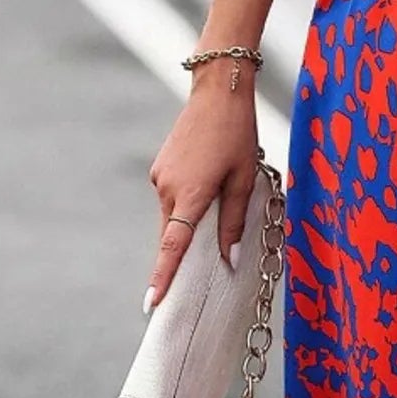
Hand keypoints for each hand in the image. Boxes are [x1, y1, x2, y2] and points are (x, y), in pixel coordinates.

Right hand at [144, 72, 259, 312]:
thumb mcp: (244, 179)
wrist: (216, 93)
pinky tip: (206, 187)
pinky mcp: (160, 168)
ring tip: (213, 212)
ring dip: (187, 225)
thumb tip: (229, 256)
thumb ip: (234, 220)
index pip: (173, 246)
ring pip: (172, 217)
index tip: (152, 304)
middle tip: (195, 270)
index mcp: (191, 194)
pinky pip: (171, 199)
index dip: (163, 277)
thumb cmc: (237, 135)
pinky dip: (184, 206)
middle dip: (182, 254)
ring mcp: (160, 177)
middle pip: (173, 235)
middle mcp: (168, 189)